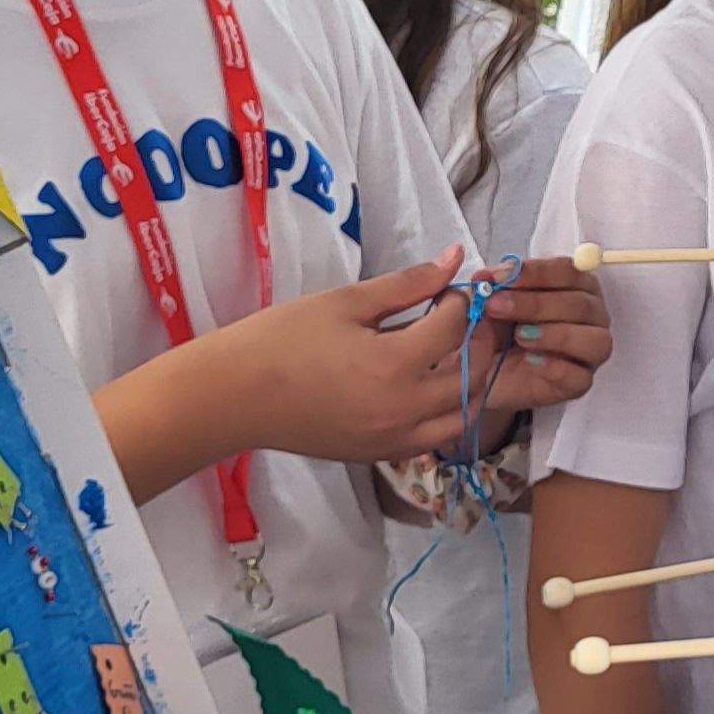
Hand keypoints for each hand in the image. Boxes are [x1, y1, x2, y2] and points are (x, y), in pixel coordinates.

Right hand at [201, 249, 608, 464]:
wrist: (234, 396)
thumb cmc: (282, 339)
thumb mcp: (346, 302)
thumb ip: (407, 284)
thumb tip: (453, 258)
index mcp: (396, 366)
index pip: (456, 330)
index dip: (460, 302)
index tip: (446, 289)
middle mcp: (405, 410)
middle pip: (473, 375)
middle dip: (478, 341)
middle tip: (464, 318)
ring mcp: (395, 439)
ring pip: (462, 416)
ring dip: (471, 383)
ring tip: (454, 353)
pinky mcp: (381, 455)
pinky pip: (434, 438)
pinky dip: (445, 412)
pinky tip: (429, 385)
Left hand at [466, 254, 609, 418]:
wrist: (483, 370)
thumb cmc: (495, 328)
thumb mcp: (489, 300)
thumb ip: (491, 286)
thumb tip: (486, 278)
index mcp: (575, 285)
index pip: (568, 271)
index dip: (534, 273)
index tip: (498, 278)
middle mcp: (590, 315)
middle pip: (580, 304)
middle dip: (535, 304)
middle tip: (497, 306)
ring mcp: (589, 350)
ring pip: (594, 339)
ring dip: (556, 335)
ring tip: (519, 336)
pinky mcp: (579, 382)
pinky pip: (580, 376)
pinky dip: (556, 366)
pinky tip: (530, 360)